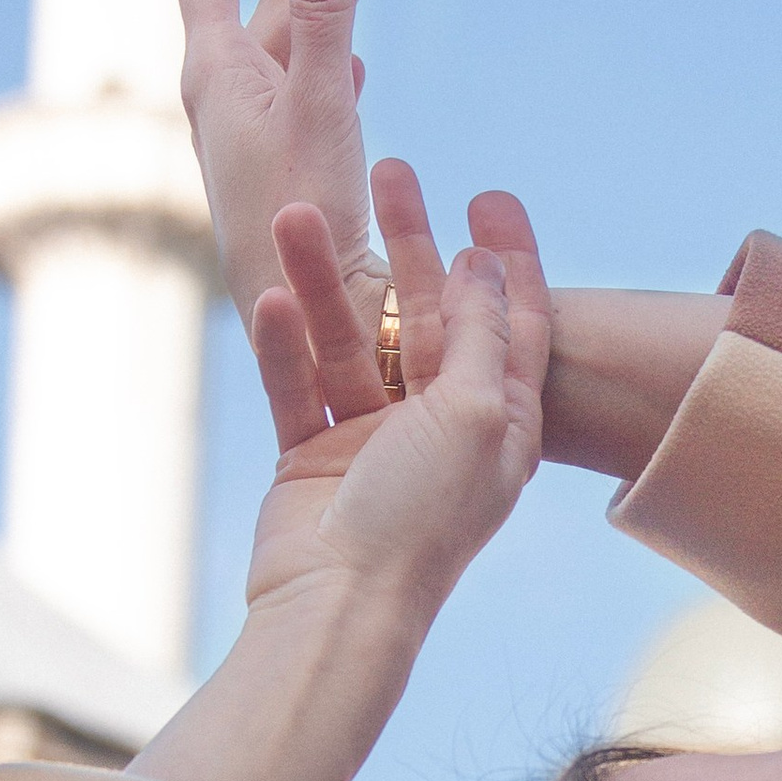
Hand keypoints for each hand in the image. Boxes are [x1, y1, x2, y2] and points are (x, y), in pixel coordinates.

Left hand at [174, 0, 385, 333]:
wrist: (312, 327)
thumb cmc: (302, 219)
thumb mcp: (319, 101)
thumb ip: (322, 6)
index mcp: (218, 76)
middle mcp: (229, 101)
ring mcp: (259, 137)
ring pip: (295, 42)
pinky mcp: (290, 172)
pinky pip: (310, 90)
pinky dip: (332, 57)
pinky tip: (351, 62)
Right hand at [243, 190, 552, 626]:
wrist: (337, 610)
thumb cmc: (420, 521)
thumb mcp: (473, 415)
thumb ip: (477, 335)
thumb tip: (482, 265)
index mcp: (501, 422)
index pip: (514, 320)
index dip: (508, 256)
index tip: (488, 194)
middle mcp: (441, 425)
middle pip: (426, 314)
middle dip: (408, 242)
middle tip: (389, 170)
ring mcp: (374, 440)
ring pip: (349, 340)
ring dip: (323, 280)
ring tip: (290, 215)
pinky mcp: (312, 456)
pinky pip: (297, 384)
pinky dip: (284, 344)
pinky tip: (267, 298)